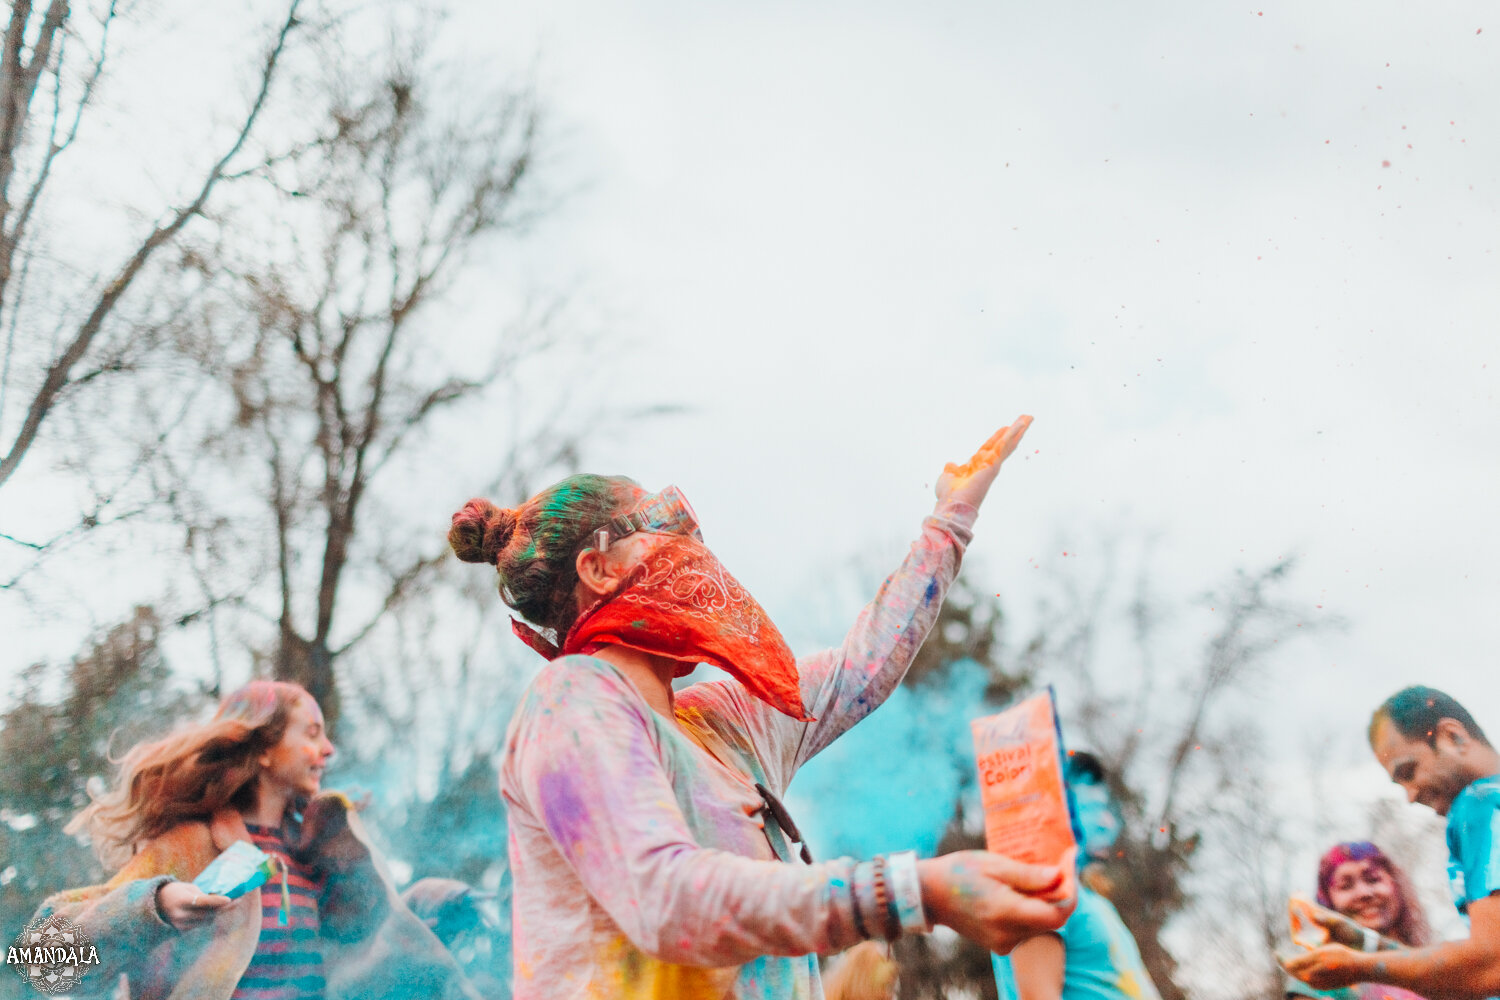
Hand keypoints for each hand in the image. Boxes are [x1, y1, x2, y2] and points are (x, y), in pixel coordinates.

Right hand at [156, 880, 231, 930]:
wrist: (154, 904)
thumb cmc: (175, 891)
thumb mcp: (188, 888)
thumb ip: (202, 895)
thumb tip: (220, 901)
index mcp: (181, 901)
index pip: (202, 902)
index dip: (216, 901)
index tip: (229, 899)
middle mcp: (180, 915)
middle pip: (207, 913)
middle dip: (224, 907)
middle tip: (238, 899)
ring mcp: (180, 925)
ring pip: (206, 920)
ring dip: (219, 913)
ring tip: (231, 903)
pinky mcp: (181, 930)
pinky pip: (201, 924)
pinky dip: (209, 917)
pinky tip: (217, 911)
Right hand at [917, 848, 1076, 954]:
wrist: (929, 895)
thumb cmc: (960, 872)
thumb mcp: (994, 864)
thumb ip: (1028, 875)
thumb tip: (1059, 876)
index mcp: (1006, 912)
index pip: (1058, 913)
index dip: (1071, 888)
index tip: (1070, 859)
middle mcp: (1007, 934)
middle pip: (1054, 919)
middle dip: (1063, 891)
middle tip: (1062, 862)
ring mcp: (1003, 942)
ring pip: (1043, 924)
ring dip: (1050, 900)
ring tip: (1045, 872)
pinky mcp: (1000, 943)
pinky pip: (1029, 928)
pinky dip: (1035, 909)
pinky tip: (1027, 888)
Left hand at [936, 416, 1033, 508]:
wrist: (951, 505)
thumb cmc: (948, 496)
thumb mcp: (948, 477)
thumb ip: (952, 470)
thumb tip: (951, 465)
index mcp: (978, 465)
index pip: (990, 447)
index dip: (997, 437)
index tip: (1005, 427)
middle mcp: (988, 464)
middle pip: (1004, 443)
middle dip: (1015, 431)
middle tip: (1026, 418)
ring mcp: (993, 463)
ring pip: (1009, 443)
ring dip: (1019, 429)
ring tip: (1029, 416)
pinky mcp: (994, 463)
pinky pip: (1005, 445)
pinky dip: (1013, 434)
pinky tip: (1020, 423)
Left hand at [1280, 944, 1370, 988]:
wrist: (1360, 968)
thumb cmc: (1341, 956)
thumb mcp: (1321, 953)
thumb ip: (1303, 960)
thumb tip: (1287, 965)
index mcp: (1310, 971)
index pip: (1290, 966)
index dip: (1281, 960)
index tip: (1275, 953)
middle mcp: (1315, 980)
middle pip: (1294, 973)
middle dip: (1286, 964)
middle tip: (1279, 956)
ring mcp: (1320, 985)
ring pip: (1301, 977)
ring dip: (1294, 970)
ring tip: (1288, 960)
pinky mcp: (1325, 986)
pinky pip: (1309, 980)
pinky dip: (1303, 973)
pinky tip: (1302, 967)